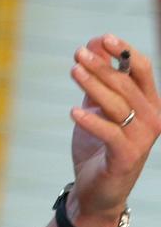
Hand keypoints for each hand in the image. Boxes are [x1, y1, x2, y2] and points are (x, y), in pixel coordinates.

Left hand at [67, 34, 160, 226]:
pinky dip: (92, 121)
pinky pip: (110, 133)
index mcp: (148, 102)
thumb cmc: (99, 144)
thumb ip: (98, 79)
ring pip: (118, 105)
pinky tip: (73, 111)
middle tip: (78, 53)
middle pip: (127, 84)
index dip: (124, 51)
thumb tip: (92, 44)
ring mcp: (142, 138)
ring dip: (94, 86)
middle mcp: (152, 118)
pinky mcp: (126, 157)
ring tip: (74, 71)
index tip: (103, 38)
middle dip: (102, 66)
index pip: (142, 69)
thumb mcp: (98, 106)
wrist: (97, 189)